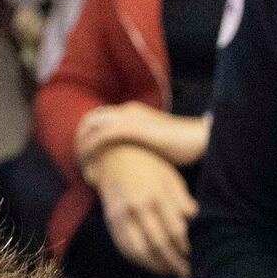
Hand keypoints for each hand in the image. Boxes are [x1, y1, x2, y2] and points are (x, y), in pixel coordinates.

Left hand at [72, 100, 206, 171]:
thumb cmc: (180, 145)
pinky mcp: (133, 129)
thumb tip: (125, 158)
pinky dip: (92, 151)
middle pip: (90, 120)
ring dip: (82, 146)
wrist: (197, 139)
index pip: (98, 117)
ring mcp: (130, 118)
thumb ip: (136, 144)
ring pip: (92, 128)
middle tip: (79, 160)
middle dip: (80, 139)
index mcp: (131, 111)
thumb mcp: (151, 141)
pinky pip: (102, 138)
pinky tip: (91, 166)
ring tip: (82, 166)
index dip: (87, 134)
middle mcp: (127, 110)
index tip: (85, 154)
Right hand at [89, 143, 198, 277]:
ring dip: (157, 266)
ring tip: (172, 273)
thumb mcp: (170, 178)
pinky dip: (140, 262)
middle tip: (187, 273)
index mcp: (155, 195)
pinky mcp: (111, 222)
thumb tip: (197, 223)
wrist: (114, 157)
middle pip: (158, 244)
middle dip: (174, 262)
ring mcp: (120, 216)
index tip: (196, 256)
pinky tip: (153, 266)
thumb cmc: (149, 166)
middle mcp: (136, 207)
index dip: (186, 247)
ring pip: (139, 251)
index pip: (174, 230)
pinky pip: (125, 248)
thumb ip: (183, 202)